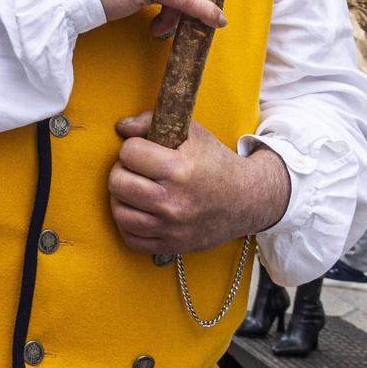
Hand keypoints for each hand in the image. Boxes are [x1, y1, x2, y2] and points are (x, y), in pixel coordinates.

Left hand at [108, 113, 289, 254]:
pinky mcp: (171, 245)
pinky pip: (131, 238)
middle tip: (135, 169)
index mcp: (179, 169)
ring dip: (121, 197)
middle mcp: (173, 201)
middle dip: (122, 170)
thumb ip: (152, 122)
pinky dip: (128, 224)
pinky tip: (138, 211)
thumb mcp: (193, 133)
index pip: (129, 153)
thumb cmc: (217, 163)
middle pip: (118, 182)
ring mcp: (171, 227)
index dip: (132, 147)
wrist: (248, 200)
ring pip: (120, 212)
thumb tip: (121, 127)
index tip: (143, 150)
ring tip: (134, 189)